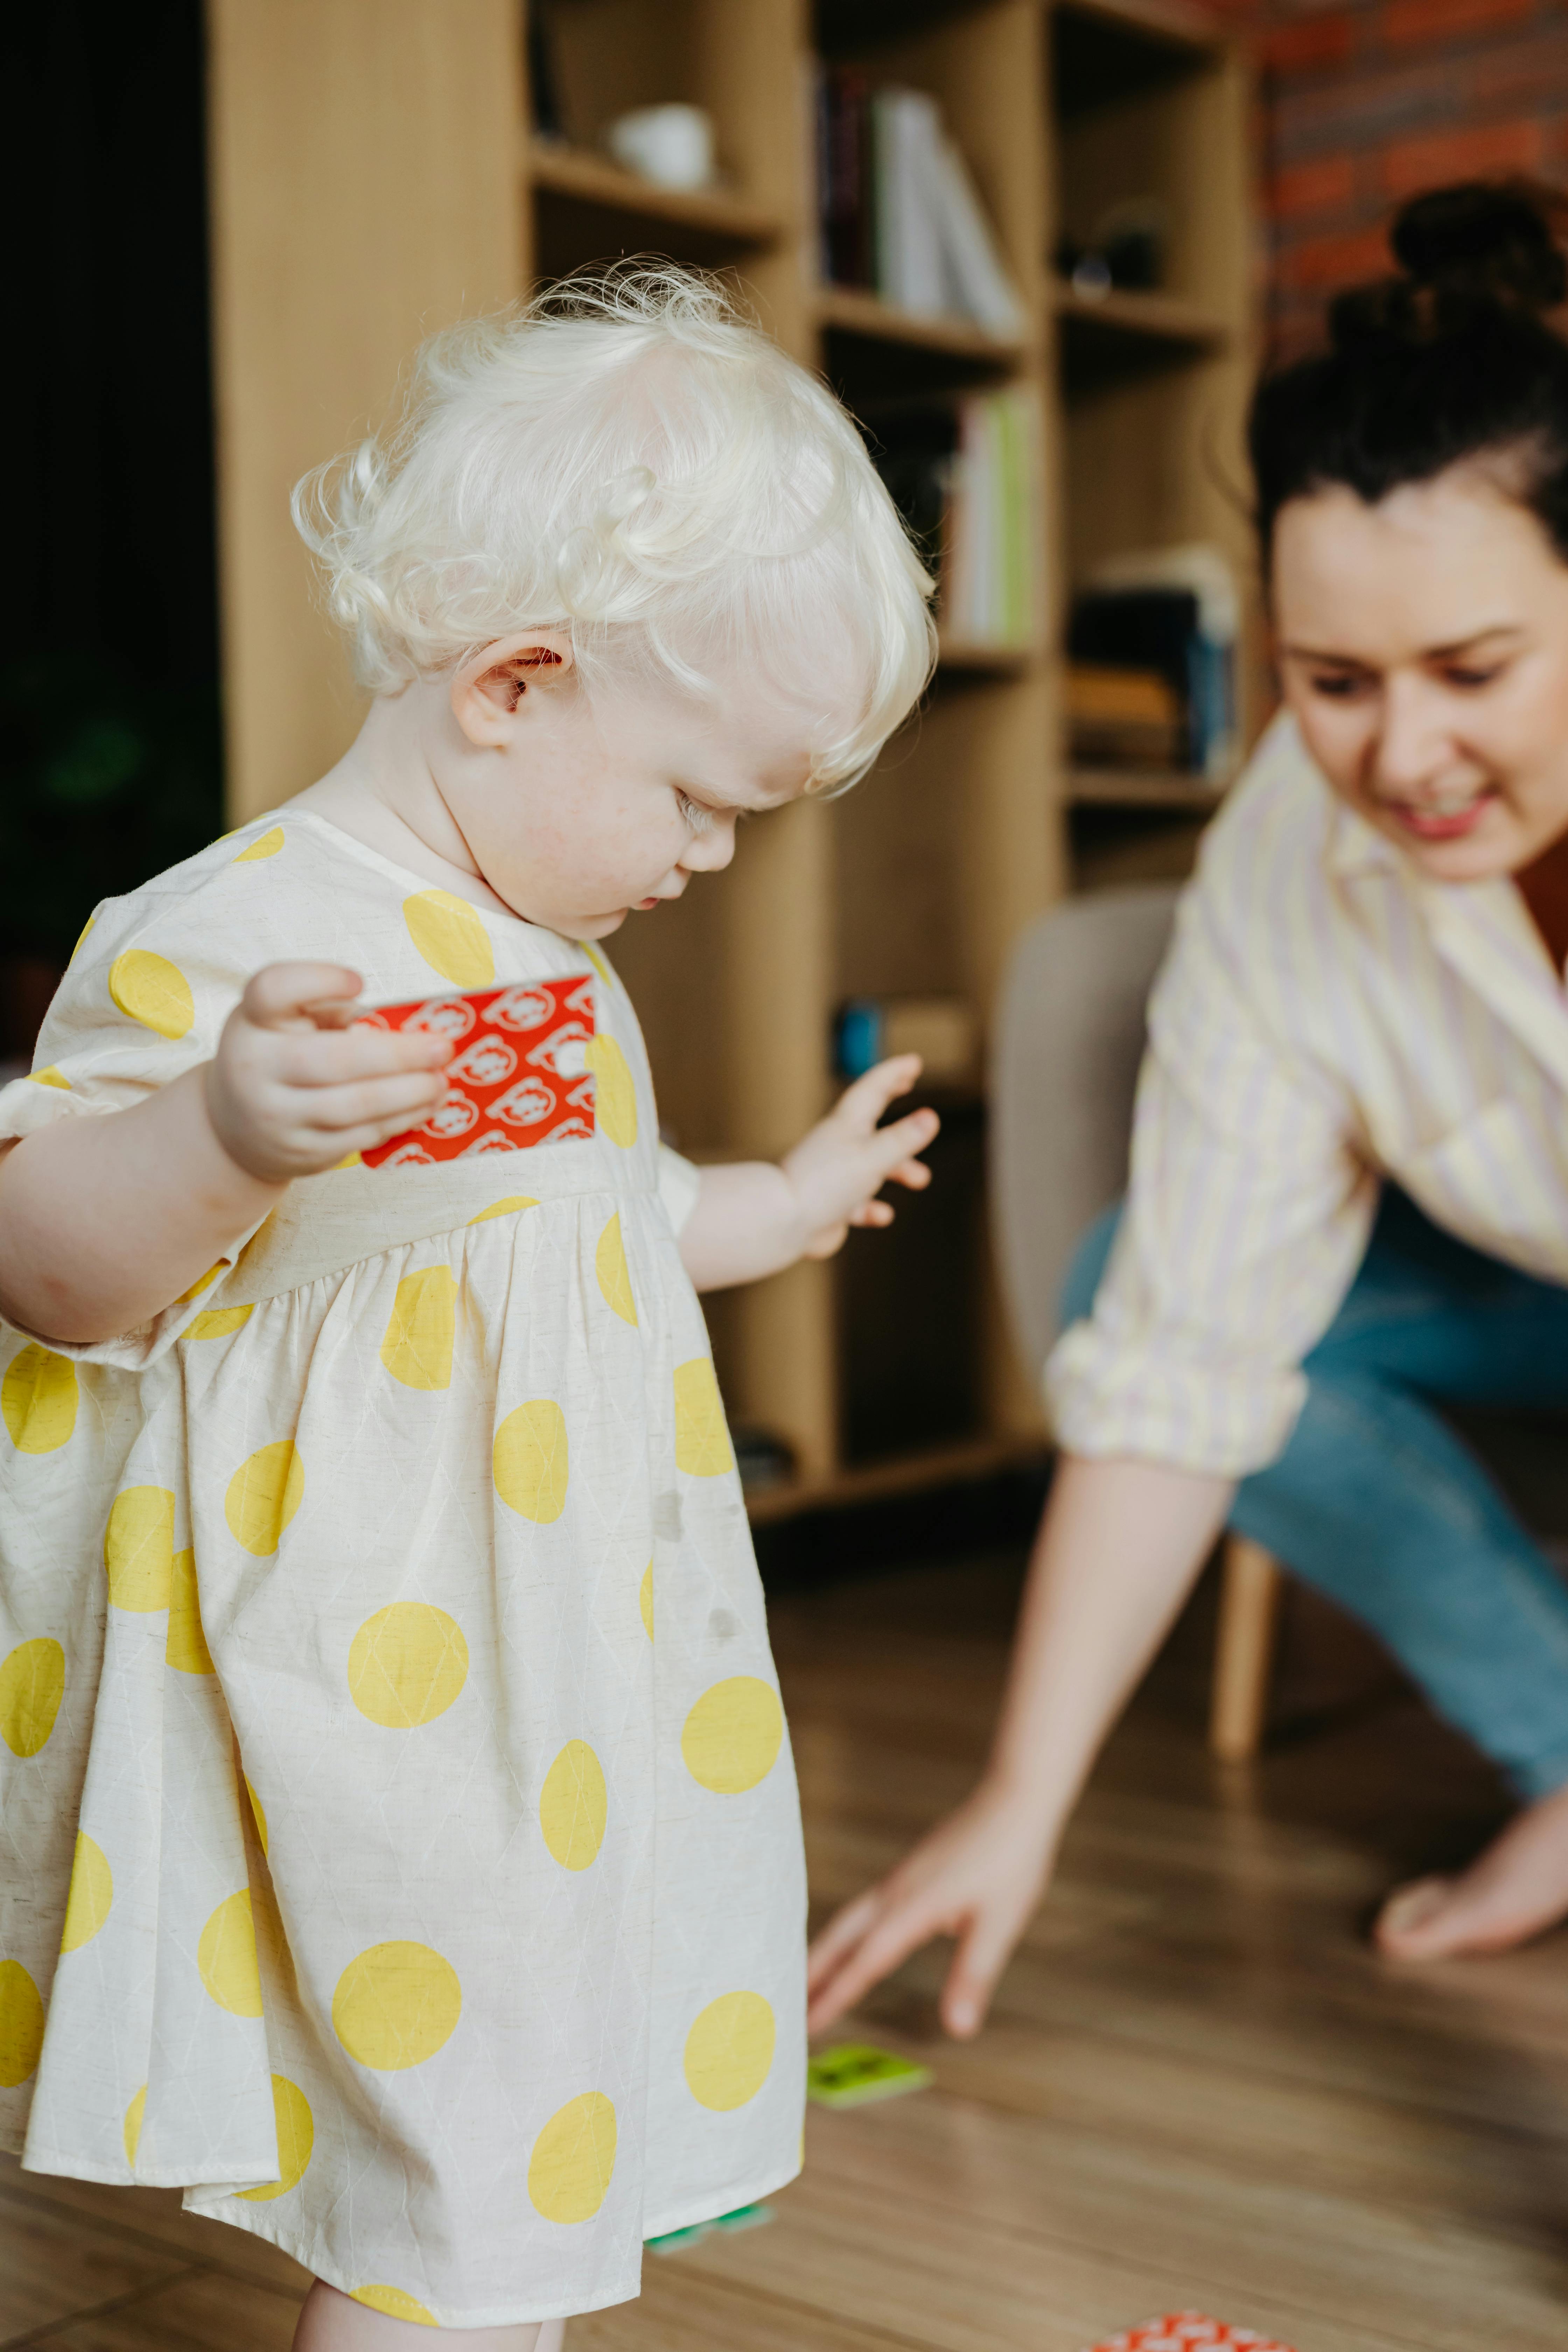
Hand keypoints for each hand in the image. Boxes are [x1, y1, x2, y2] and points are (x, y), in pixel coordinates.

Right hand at [203, 963, 452, 1181]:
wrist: (235, 1128)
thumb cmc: (277, 1056)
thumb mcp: (284, 1021)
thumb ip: (327, 1008)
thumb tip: (407, 1020)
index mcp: (253, 1020)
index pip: (272, 990)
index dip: (318, 981)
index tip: (360, 982)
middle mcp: (255, 1067)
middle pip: (333, 1060)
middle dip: (398, 1055)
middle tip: (443, 1048)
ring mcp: (276, 1115)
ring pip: (354, 1106)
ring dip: (409, 1093)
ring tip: (441, 1080)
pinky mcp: (301, 1151)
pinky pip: (359, 1135)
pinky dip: (399, 1119)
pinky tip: (425, 1105)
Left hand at [782, 1056, 937, 1260]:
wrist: (780, 1222)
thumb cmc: (824, 1184)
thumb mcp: (871, 1159)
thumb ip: (902, 1140)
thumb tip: (931, 1117)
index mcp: (846, 1125)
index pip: (873, 1089)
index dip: (894, 1074)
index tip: (913, 1062)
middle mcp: (838, 1146)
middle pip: (874, 1126)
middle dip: (900, 1120)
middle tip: (922, 1113)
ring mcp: (833, 1176)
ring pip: (871, 1168)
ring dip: (898, 1170)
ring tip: (921, 1179)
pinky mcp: (829, 1205)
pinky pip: (856, 1203)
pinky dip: (872, 1208)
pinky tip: (882, 1216)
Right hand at [806, 1781, 1056, 2039]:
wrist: (1015, 1795)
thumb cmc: (1011, 1856)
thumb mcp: (1000, 1923)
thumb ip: (973, 1975)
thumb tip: (958, 2029)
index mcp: (914, 1905)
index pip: (866, 1959)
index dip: (837, 1993)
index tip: (809, 2025)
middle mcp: (897, 1891)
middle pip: (841, 1935)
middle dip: (814, 1971)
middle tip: (788, 2005)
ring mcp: (902, 1878)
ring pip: (851, 1919)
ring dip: (826, 1951)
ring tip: (807, 1979)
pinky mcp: (912, 1871)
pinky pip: (867, 1908)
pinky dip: (848, 1933)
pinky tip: (856, 1943)